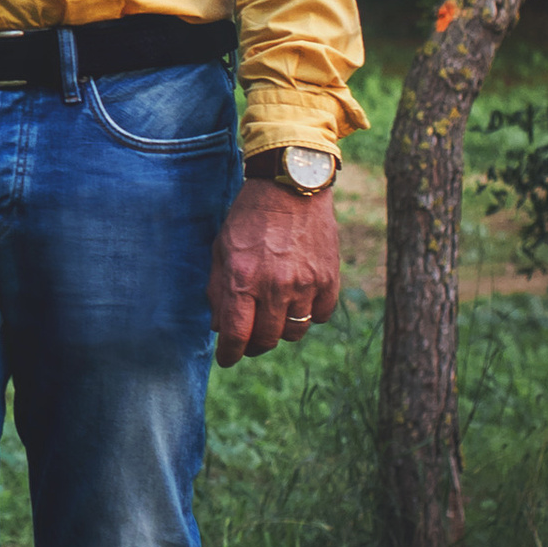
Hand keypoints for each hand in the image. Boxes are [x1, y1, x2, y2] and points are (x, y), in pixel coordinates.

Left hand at [209, 178, 340, 365]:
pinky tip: (298, 302)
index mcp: (242, 279)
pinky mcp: (329, 279)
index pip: (236, 334)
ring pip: (294, 332)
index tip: (227, 358)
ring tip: (274, 317)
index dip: (230, 354)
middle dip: (254, 345)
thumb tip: (219, 327)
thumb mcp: (222, 249)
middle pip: (267, 339)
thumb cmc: (249, 217)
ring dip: (281, 330)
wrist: (291, 187)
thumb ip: (218, 290)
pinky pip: (320, 316)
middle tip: (249, 339)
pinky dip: (309, 315)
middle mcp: (275, 286)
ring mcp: (305, 284)